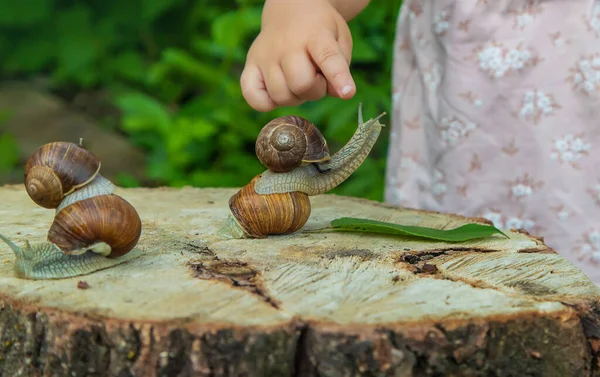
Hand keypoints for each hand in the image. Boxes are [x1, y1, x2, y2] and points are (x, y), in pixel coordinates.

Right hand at [240, 0, 355, 111]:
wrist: (289, 11)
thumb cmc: (319, 32)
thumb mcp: (339, 40)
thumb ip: (342, 68)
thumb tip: (339, 94)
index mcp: (315, 35)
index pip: (327, 57)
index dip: (338, 77)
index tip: (348, 92)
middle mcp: (286, 45)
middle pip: (301, 84)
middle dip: (315, 90)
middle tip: (316, 78)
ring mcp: (265, 56)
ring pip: (281, 95)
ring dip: (295, 97)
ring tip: (298, 81)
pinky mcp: (250, 66)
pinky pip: (254, 97)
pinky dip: (266, 103)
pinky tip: (278, 92)